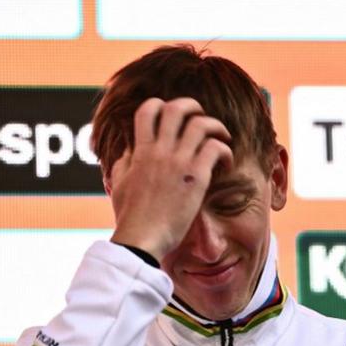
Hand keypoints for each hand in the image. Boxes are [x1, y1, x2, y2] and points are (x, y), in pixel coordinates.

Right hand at [107, 97, 233, 260]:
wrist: (141, 239)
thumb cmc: (131, 217)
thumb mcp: (120, 184)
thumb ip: (124, 162)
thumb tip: (130, 149)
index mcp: (140, 151)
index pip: (149, 109)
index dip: (162, 105)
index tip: (172, 117)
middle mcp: (160, 151)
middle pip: (177, 108)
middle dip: (192, 106)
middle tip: (201, 117)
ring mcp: (179, 162)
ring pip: (202, 124)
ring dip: (216, 126)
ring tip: (222, 137)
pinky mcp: (196, 177)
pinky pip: (216, 148)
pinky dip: (225, 150)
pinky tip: (225, 163)